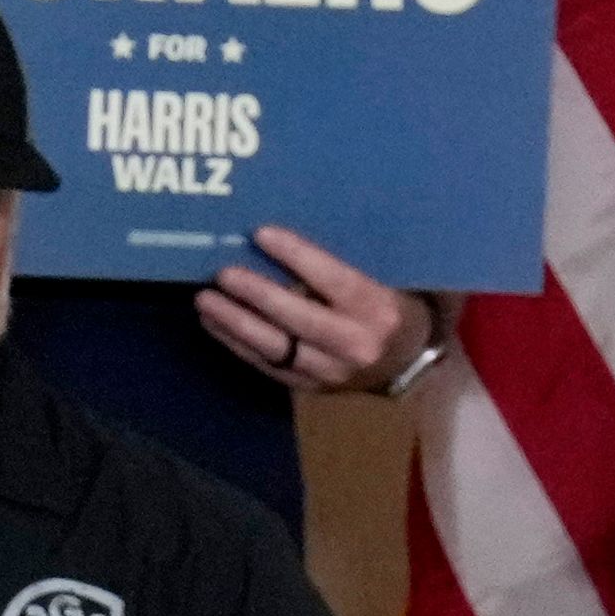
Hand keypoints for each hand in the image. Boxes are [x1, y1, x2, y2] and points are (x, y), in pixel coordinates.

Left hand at [197, 226, 435, 394]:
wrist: (409, 362)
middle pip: (296, 318)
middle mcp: (355, 344)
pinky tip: (214, 324)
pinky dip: (237, 345)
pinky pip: (267, 366)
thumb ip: (351, 261)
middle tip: (222, 273)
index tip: (261, 234)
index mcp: (378, 309)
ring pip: (275, 348)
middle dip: (255, 294)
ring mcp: (330, 372)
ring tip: (205, 300)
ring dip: (234, 324)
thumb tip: (295, 227)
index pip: (333, 280)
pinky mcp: (310, 388)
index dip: (296, 256)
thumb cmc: (394, 304)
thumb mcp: (388, 279)